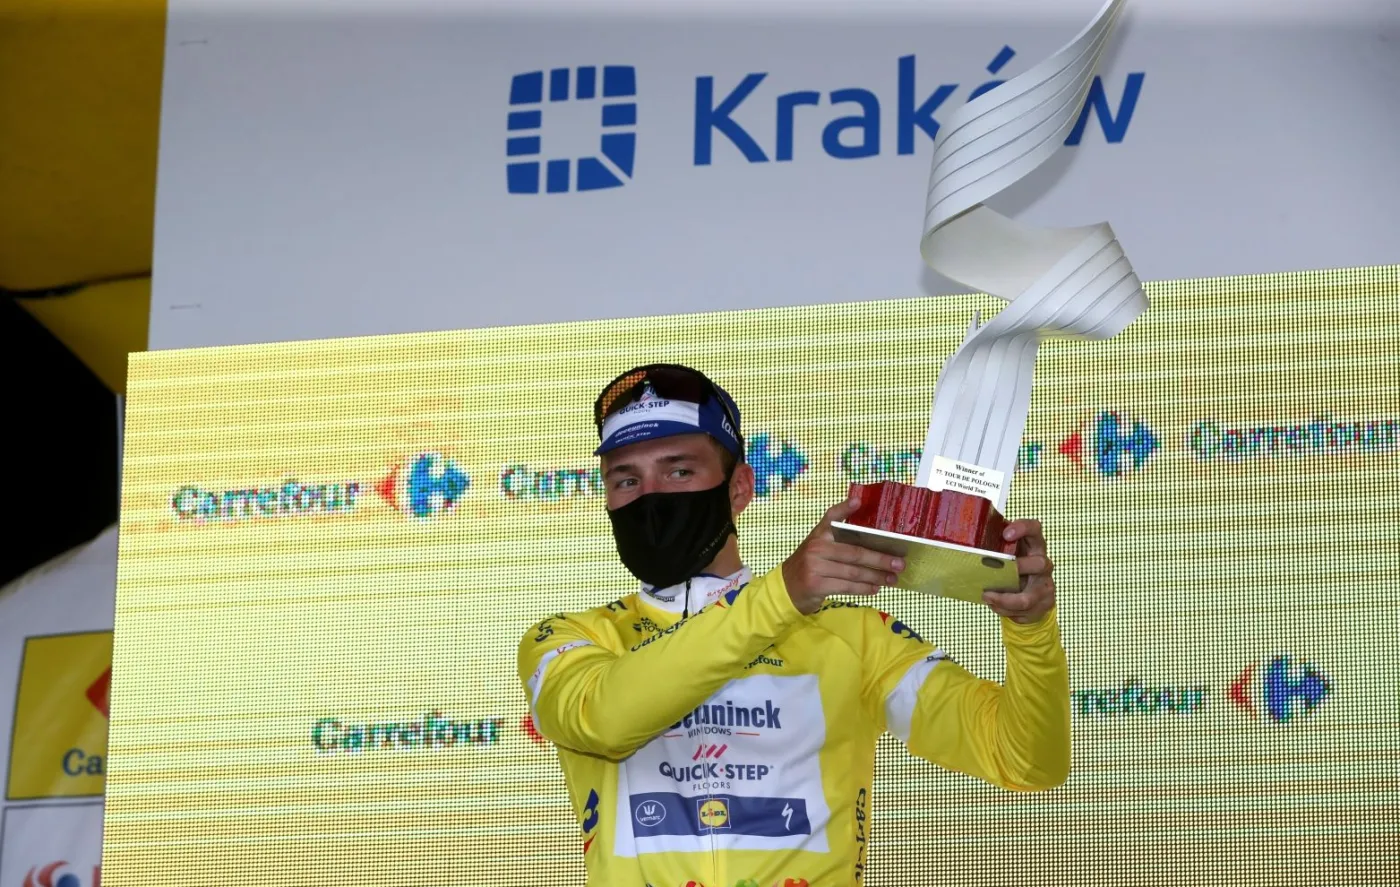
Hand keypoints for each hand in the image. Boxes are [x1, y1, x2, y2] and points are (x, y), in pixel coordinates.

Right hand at [782, 492, 904, 614]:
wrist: (786, 587)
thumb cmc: (810, 565)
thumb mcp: (819, 547)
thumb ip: (839, 540)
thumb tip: (874, 543)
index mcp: (818, 534)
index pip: (831, 517)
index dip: (844, 508)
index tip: (858, 501)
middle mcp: (816, 547)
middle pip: (854, 553)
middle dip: (880, 559)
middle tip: (899, 563)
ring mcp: (815, 566)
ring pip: (853, 572)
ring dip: (876, 576)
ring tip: (891, 579)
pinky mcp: (816, 584)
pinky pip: (847, 587)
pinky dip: (863, 588)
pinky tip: (875, 588)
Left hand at [983, 518, 1054, 623]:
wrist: (1029, 598)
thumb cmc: (1011, 569)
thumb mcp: (1005, 555)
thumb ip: (993, 545)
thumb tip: (965, 538)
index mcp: (1034, 545)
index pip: (1035, 528)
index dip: (1023, 528)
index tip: (1005, 534)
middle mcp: (1044, 564)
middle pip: (1039, 563)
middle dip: (1017, 569)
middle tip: (995, 572)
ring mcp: (1046, 586)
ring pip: (1026, 598)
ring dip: (1003, 600)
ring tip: (986, 596)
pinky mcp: (1044, 605)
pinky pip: (1022, 613)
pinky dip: (1004, 611)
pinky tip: (994, 605)